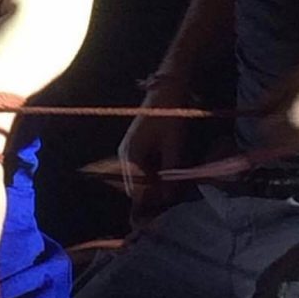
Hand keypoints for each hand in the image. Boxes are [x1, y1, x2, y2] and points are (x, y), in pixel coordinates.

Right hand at [118, 80, 190, 211]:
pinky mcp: (134, 148)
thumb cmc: (169, 118)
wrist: (165, 94)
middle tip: (171, 192)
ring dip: (151, 184)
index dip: (151, 201)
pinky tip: (165, 171)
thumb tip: (168, 197)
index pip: (136, 191)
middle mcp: (124, 155)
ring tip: (170, 182)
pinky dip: (151, 174)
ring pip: (137, 178)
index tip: (167, 203)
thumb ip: (169, 173)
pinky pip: (139, 169)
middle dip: (151, 193)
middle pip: (134, 186)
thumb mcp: (173, 146)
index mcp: (131, 156)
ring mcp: (127, 151)